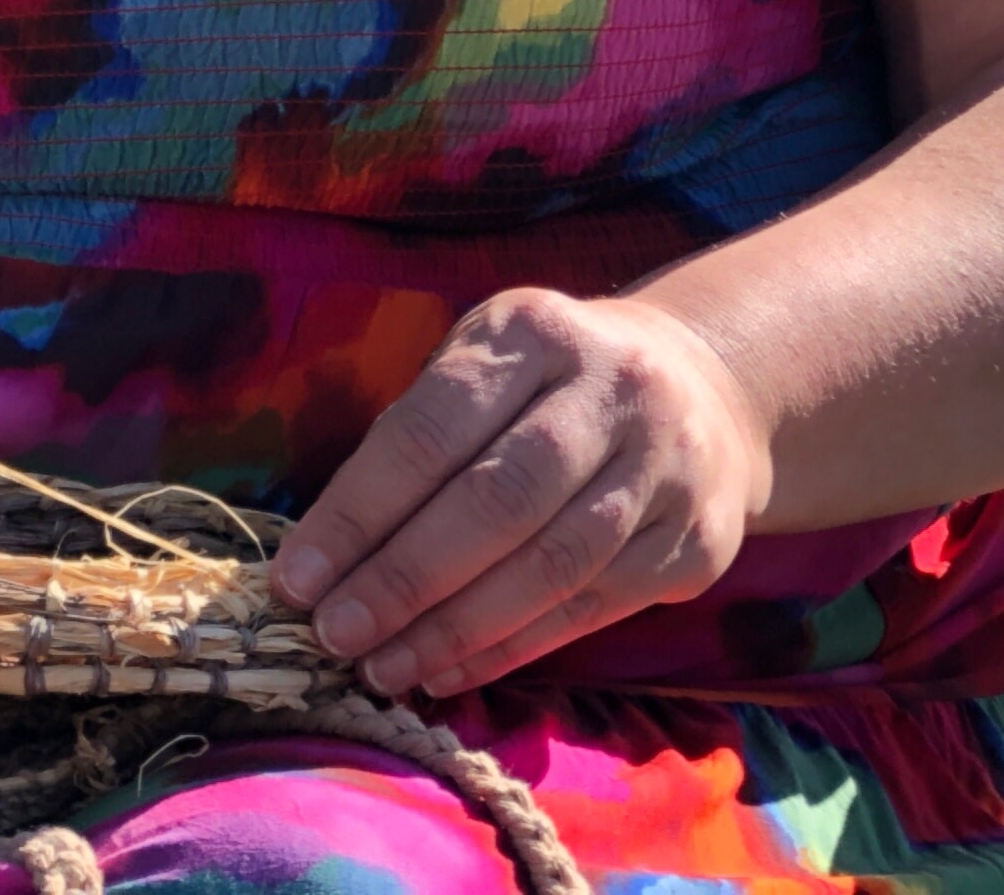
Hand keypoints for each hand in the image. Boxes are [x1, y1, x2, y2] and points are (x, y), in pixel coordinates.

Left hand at [267, 287, 768, 697]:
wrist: (706, 390)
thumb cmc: (550, 382)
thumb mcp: (487, 361)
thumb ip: (418, 434)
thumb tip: (327, 551)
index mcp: (532, 332)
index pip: (429, 431)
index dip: (358, 511)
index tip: (297, 576)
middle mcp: (610, 392)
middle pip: (494, 504)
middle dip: (401, 581)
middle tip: (333, 634)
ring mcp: (663, 469)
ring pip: (547, 568)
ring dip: (453, 630)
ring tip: (382, 667)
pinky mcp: (694, 542)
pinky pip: (589, 608)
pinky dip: (511, 648)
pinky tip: (449, 671)